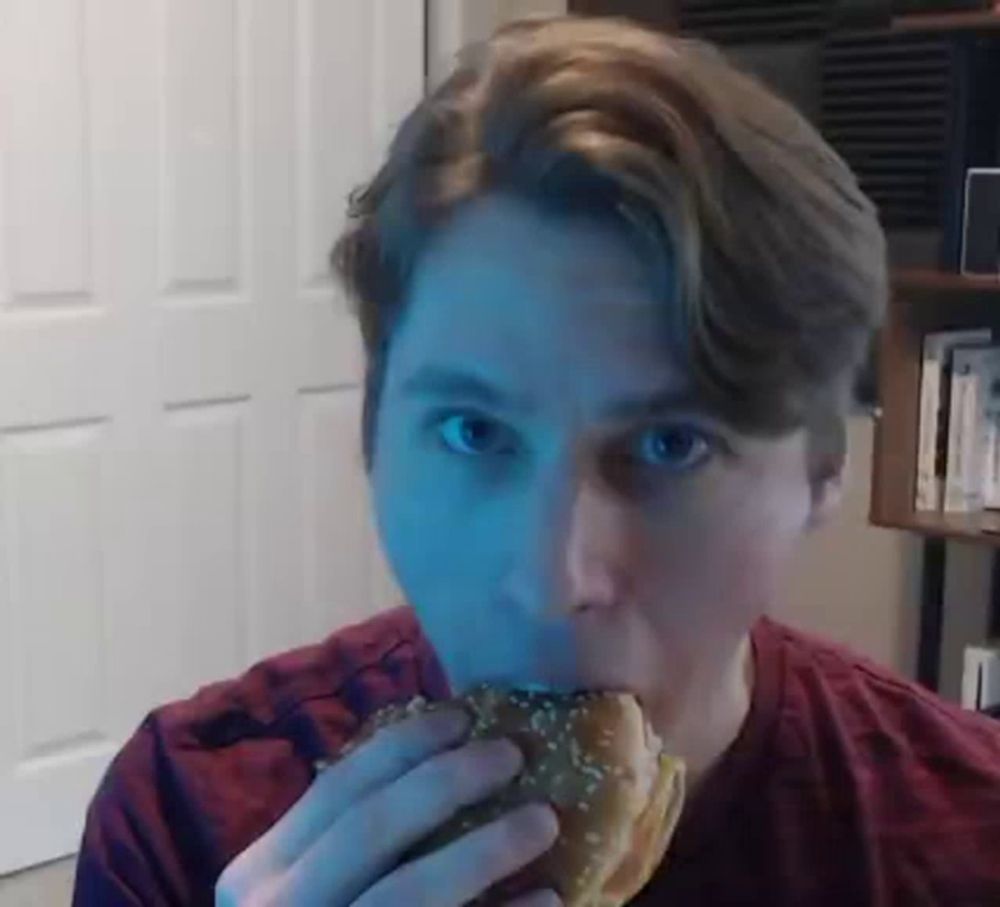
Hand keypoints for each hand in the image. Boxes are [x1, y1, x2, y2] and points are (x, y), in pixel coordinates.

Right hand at [215, 706, 561, 906]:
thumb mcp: (312, 886)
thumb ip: (352, 837)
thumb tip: (447, 755)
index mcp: (261, 873)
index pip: (338, 787)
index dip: (404, 745)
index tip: (464, 716)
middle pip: (370, 828)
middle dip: (448, 781)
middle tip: (513, 754)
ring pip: (409, 891)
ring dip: (485, 849)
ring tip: (544, 820)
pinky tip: (547, 897)